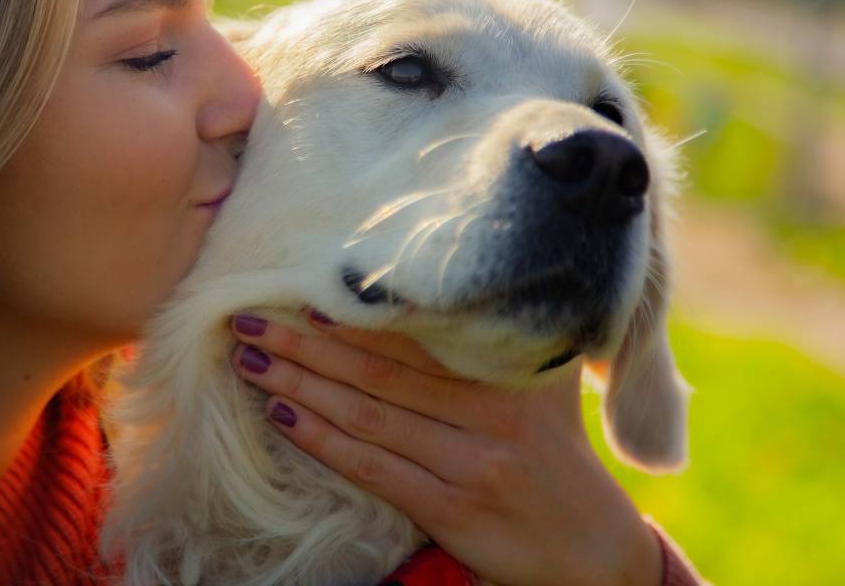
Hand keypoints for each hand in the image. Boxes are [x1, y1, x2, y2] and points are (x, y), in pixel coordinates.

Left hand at [228, 308, 661, 585]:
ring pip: (368, 415)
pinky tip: (284, 418)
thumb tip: (436, 293)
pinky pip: (374, 468)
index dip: (350, 317)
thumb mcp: (544, 390)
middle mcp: (493, 413)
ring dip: (301, 386)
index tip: (297, 294)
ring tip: (251, 361)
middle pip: (379, 370)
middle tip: (248, 320)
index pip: (414, 337)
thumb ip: (498, 345)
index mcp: (510, 375)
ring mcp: (473, 463)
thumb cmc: (557, 457)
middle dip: (306, 345)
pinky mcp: (454, 509)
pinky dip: (325, 440)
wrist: (596, 551)